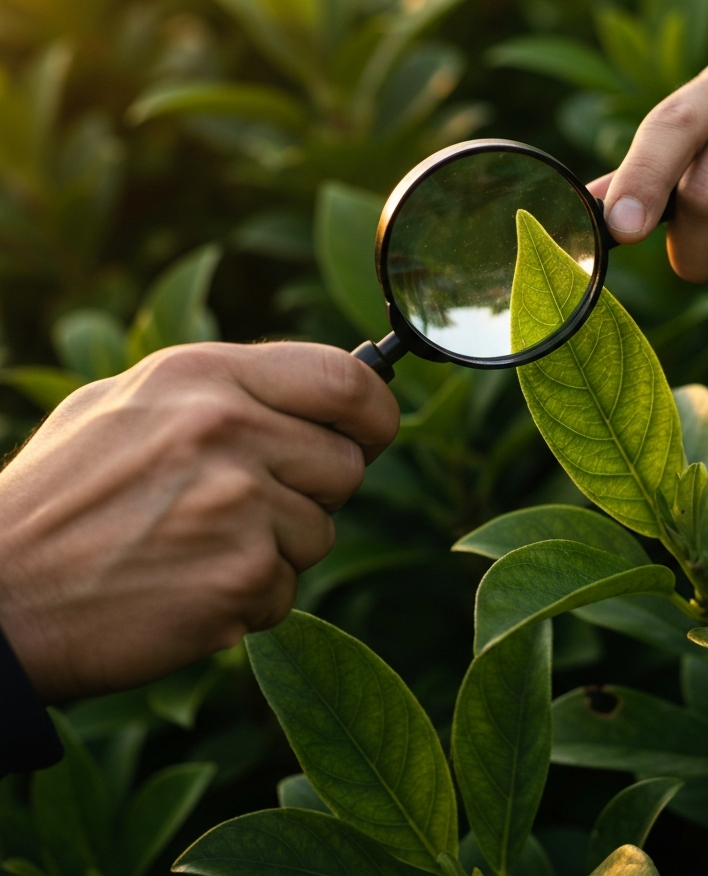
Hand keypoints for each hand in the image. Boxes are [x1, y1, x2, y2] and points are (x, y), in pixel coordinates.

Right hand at [0, 341, 398, 701]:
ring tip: (196, 548)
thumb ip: (231, 388)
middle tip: (251, 508)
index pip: (345, 381)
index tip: (370, 435)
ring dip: (278, 550)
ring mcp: (238, 506)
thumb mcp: (131, 403)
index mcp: (205, 376)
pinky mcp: (238, 579)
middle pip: (347, 464)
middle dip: (316, 492)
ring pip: (321, 533)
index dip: (374, 413)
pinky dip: (249, 599)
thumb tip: (331, 394)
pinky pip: (287, 591)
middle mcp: (229, 430)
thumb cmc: (64, 496)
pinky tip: (185, 588)